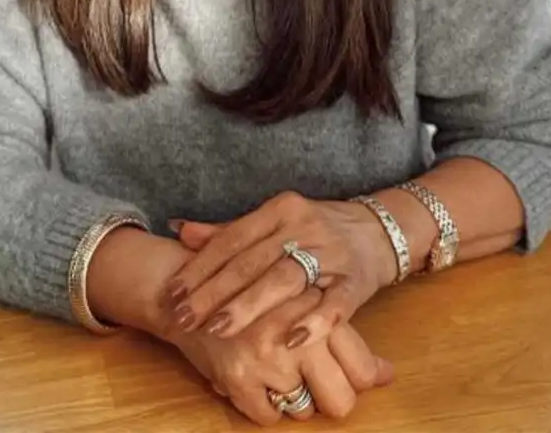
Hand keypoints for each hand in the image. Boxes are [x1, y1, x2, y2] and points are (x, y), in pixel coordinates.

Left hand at [165, 191, 395, 346]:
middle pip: (252, 261)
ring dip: (249, 306)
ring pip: (285, 279)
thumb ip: (228, 230)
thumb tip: (181, 231)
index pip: (233, 239)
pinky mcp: (355, 281)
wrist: (377, 230)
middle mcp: (303, 226)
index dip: (200, 267)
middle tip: (185, 317)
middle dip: (214, 292)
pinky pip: (334, 304)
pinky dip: (313, 322)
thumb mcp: (273, 222)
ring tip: (219, 329)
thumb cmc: (315, 230)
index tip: (173, 293)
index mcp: (280, 209)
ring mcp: (331, 253)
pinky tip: (289, 341)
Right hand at [170, 288, 392, 426]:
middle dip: (332, 398)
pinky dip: (264, 406)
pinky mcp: (237, 376)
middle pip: (341, 398)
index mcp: (315, 304)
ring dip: (296, 398)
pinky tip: (257, 381)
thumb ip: (343, 331)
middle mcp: (296, 331)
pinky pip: (268, 416)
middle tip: (319, 386)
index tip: (353, 376)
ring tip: (282, 375)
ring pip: (304, 410)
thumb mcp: (299, 293)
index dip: (361, 377)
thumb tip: (388, 374)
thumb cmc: (250, 284)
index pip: (361, 364)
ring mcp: (266, 356)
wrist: (183, 281)